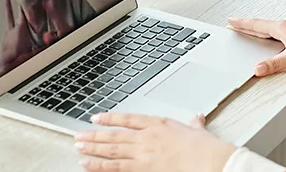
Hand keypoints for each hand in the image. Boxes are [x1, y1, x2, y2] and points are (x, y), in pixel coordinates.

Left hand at [74, 113, 236, 171]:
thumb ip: (194, 124)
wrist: (208, 160)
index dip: (111, 118)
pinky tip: (87, 164)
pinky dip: (98, 165)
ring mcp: (143, 153)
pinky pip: (115, 167)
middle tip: (79, 135)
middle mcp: (147, 137)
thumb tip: (197, 118)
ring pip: (111, 150)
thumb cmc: (204, 148)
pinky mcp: (142, 168)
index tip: (97, 118)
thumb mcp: (198, 131)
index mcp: (159, 124)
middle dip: (95, 135)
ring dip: (92, 148)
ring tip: (78, 147)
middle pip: (115, 134)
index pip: (128, 118)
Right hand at [228, 18, 285, 75]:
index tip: (231, 21)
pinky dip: (275, 33)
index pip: (257, 25)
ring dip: (262, 28)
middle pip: (264, 25)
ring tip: (255, 30)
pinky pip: (284, 31)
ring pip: (274, 27)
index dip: (243, 24)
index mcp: (282, 28)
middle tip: (237, 24)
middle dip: (249, 25)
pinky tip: (280, 38)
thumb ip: (275, 64)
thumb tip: (258, 69)